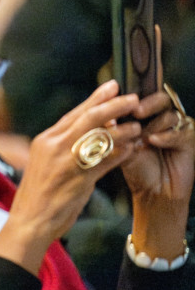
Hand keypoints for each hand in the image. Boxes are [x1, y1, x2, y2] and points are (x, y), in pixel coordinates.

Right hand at [0, 80, 141, 273]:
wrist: (29, 221)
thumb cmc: (38, 193)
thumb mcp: (46, 161)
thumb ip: (66, 144)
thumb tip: (94, 127)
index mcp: (45, 140)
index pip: (75, 113)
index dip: (96, 98)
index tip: (113, 87)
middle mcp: (54, 146)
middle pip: (89, 118)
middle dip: (114, 105)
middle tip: (132, 99)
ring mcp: (66, 162)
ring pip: (101, 137)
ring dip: (124, 130)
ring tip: (138, 126)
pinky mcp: (79, 179)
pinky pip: (107, 161)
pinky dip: (122, 153)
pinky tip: (133, 148)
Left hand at [121, 85, 194, 209]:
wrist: (152, 191)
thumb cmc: (136, 168)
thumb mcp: (120, 148)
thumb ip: (114, 133)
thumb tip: (103, 117)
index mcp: (145, 116)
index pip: (142, 98)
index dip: (132, 98)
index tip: (119, 101)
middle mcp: (162, 118)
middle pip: (161, 99)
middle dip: (148, 104)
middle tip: (136, 111)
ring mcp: (177, 128)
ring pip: (170, 115)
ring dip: (155, 125)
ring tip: (142, 138)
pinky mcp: (189, 140)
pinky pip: (181, 132)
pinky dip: (167, 135)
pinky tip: (154, 141)